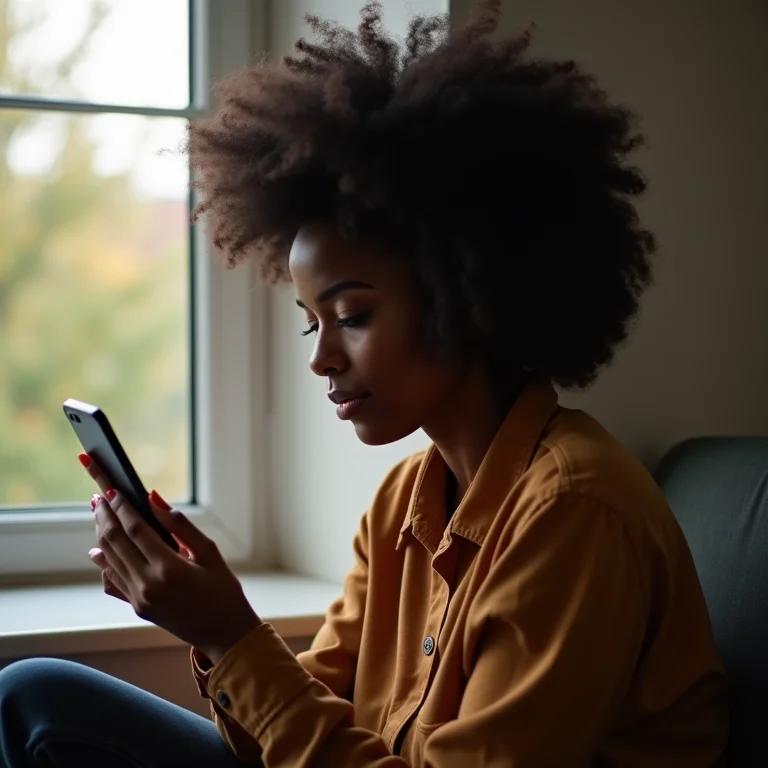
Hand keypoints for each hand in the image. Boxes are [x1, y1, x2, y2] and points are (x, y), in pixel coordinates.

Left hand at [81, 454, 261, 662]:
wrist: (224, 633)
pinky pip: (113, 580)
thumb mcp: (209, 552)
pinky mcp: (137, 607)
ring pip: (109, 560)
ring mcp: (139, 598)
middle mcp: (147, 584)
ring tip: (99, 515)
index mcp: (168, 567)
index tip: (113, 490)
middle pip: (114, 542)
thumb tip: (155, 501)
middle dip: (105, 516)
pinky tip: (99, 551)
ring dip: (101, 535)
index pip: (135, 529)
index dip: (122, 507)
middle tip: (98, 497)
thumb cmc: (223, 590)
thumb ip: (181, 526)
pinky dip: (104, 562)